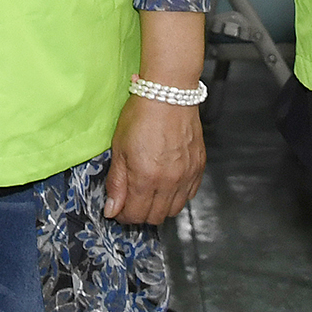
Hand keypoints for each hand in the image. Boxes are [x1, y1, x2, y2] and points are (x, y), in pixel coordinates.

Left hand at [104, 93, 204, 223]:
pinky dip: (177, 197)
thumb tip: (112, 209)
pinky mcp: (198, 167)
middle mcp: (169, 182)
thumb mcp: (119, 148)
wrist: (169, 93)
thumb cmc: (142, 115)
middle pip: (154, 217)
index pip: (134, 215)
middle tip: (132, 200)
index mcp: (145, 178)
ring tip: (149, 193)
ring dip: (159, 208)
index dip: (123, 214)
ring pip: (173, 210)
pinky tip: (167, 185)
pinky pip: (189, 196)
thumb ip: (117, 182)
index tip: (119, 207)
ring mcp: (186, 176)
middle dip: (140, 213)